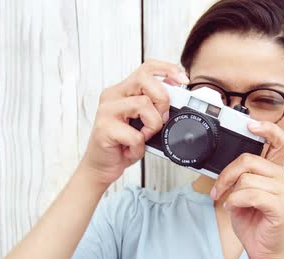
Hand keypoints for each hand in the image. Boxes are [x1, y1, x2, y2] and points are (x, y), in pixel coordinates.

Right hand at [80, 60, 189, 186]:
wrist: (100, 166)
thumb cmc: (122, 144)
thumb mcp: (142, 122)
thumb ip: (154, 107)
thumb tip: (176, 95)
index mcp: (122, 91)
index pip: (146, 68)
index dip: (167, 69)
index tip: (183, 80)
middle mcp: (112, 96)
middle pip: (144, 80)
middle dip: (162, 98)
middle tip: (162, 117)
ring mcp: (106, 111)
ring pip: (143, 104)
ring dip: (152, 126)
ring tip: (144, 137)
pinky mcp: (104, 129)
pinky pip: (135, 135)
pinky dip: (139, 147)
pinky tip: (131, 149)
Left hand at [211, 121, 283, 258]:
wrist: (264, 252)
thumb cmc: (254, 223)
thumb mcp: (242, 195)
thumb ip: (240, 177)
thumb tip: (227, 168)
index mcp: (276, 172)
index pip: (279, 141)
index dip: (266, 128)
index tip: (250, 125)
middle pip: (249, 160)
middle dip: (226, 174)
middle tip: (217, 189)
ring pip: (246, 178)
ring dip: (229, 192)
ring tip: (229, 203)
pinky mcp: (281, 206)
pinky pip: (249, 194)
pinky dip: (235, 201)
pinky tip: (234, 208)